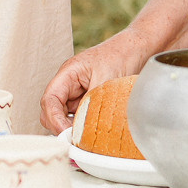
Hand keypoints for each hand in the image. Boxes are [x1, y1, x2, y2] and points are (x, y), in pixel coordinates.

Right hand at [40, 32, 154, 131]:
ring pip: (65, 117)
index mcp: (67, 74)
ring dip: (72, 127)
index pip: (49, 100)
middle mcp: (68, 85)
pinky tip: (94, 130)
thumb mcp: (105, 80)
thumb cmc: (121, 56)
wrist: (138, 49)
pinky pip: (79, 117)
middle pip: (51, 111)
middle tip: (77, 138)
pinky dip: (83, 125)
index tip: (65, 133)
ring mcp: (77, 93)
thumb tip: (80, 128)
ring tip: (87, 135)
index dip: (54, 119)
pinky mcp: (88, 101)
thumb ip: (90, 103)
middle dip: (60, 126)